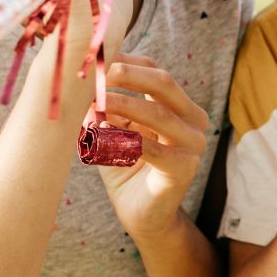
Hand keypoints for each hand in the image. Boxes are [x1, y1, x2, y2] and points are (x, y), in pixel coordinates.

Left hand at [95, 55, 209, 240]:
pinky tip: (100, 139)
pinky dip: (124, 141)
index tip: (96, 59)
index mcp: (182, 107)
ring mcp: (194, 145)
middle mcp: (194, 121)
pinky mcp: (184, 169)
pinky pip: (153, 149)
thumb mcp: (116, 130)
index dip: (128, 62)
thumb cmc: (126, 169)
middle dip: (129, 74)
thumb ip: (107, 107)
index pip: (158, 73)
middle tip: (97, 72)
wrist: (144, 217)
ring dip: (122, 105)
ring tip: (92, 103)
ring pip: (158, 113)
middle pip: (165, 84)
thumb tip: (81, 79)